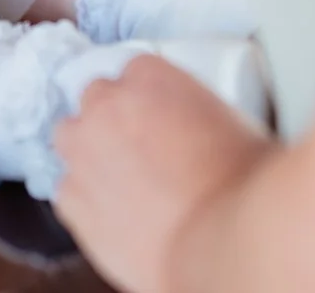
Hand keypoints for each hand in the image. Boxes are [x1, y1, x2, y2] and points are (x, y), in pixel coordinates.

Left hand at [52, 56, 273, 292]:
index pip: (136, 69)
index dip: (150, 97)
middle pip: (97, 97)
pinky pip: (67, 189)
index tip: (161, 117)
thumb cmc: (247, 191)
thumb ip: (204, 113)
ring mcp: (83, 150)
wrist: (225, 245)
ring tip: (124, 181)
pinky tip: (116, 215)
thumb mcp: (239, 126)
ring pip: (70, 136)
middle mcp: (108, 104)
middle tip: (144, 150)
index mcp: (151, 76)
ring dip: (91, 152)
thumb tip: (206, 129)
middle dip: (116, 119)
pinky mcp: (70, 198)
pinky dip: (86, 199)